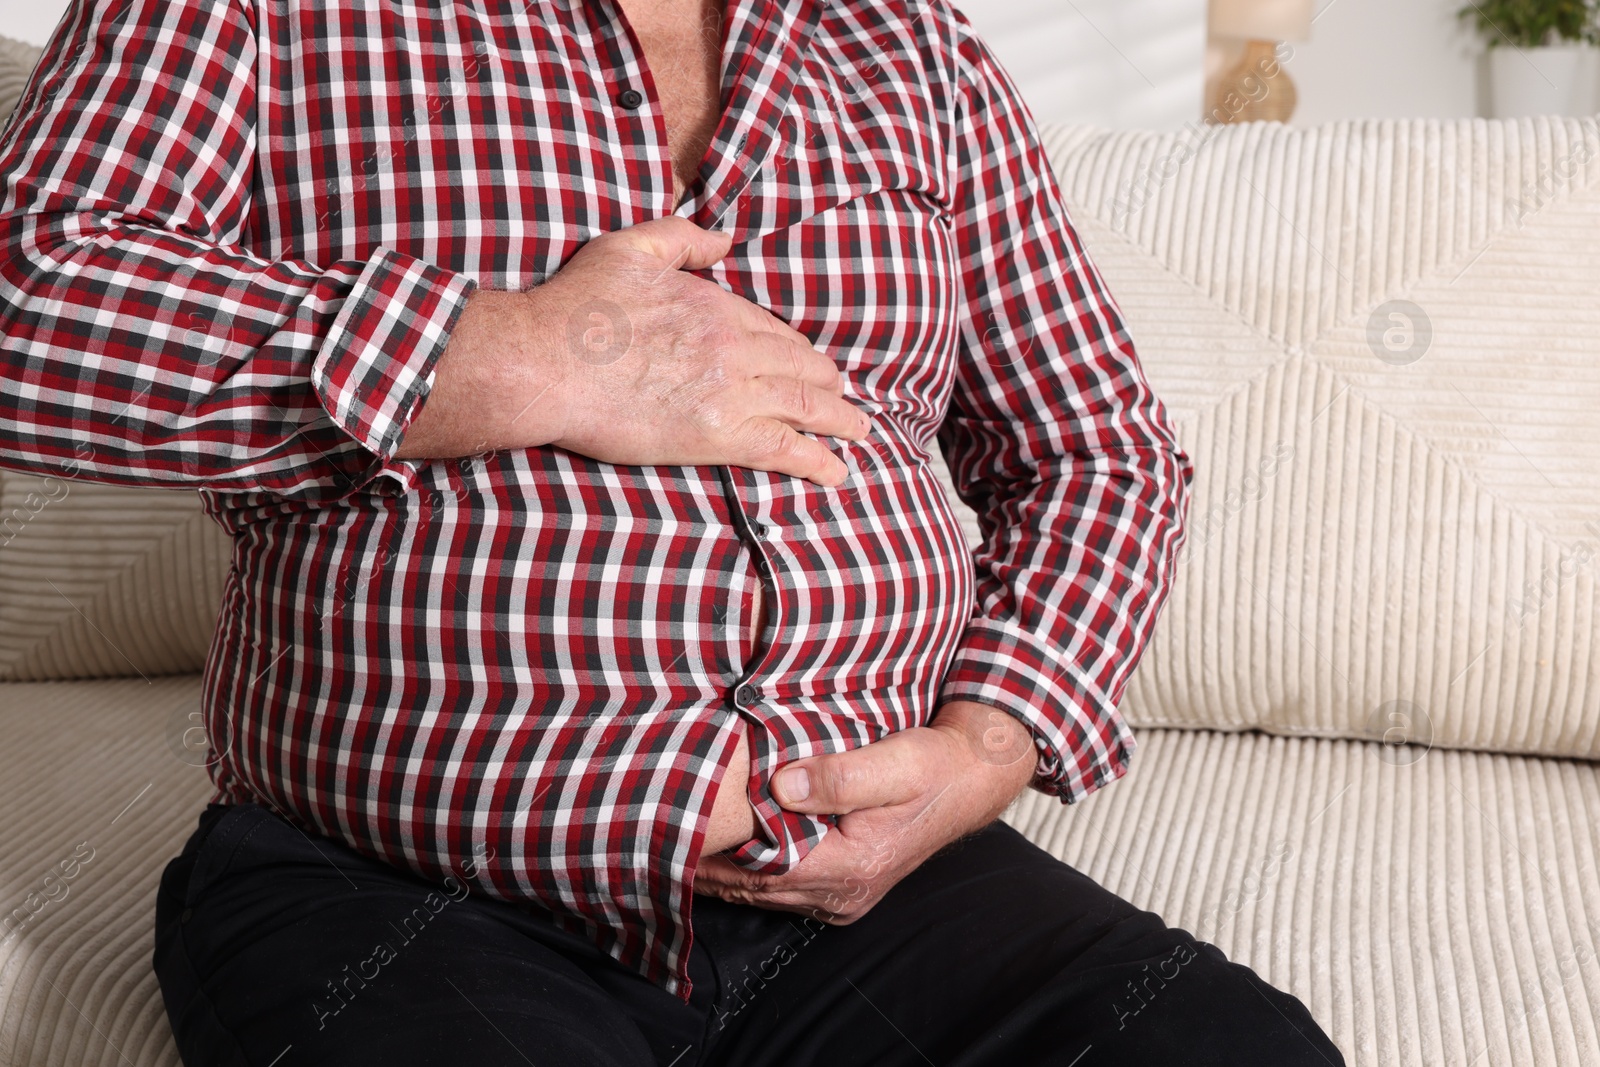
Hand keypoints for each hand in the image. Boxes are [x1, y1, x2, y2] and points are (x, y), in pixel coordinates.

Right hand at [400, 216, 870, 485]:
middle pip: (801, 366)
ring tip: (858, 432)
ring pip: (806, 405)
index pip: (773, 328)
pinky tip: (838, 472)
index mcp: (716, 305)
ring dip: (840, 420)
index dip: (795, 349)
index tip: (808, 362)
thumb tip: (725, 241)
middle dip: (828, 383)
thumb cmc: (575, 307)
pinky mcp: (720, 436)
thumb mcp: (630, 247)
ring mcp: (733, 392)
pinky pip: (787, 449)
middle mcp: (735, 346)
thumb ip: (683, 238)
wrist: (545, 363)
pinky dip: (819, 460)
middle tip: (844, 399)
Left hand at [693, 701, 1036, 921]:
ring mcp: (842, 896)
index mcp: (852, 866)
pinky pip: (780, 887)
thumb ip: (840, 776)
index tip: (675, 827)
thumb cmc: (934, 765)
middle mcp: (844, 893)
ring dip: (721, 871)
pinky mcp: (842, 885)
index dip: (715, 851)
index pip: (762, 867)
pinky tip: (719, 849)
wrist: (970, 778)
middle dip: (706, 865)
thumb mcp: (895, 760)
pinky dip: (746, 871)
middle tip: (654, 834)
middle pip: (754, 887)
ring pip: (762, 892)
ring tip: (672, 842)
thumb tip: (782, 783)